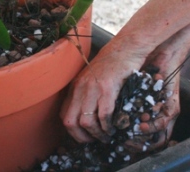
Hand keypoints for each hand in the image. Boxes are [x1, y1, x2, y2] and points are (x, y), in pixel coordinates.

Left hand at [61, 16, 189, 147]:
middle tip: (93, 141)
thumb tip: (87, 114)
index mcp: (75, 86)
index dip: (72, 130)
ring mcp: (92, 88)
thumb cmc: (111, 64)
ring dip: (96, 134)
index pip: (63, 115)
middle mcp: (80, 88)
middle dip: (81, 137)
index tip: (84, 136)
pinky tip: (113, 128)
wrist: (126, 48)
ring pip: (85, 122)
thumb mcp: (92, 78)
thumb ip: (86, 93)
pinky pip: (103, 114)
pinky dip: (107, 126)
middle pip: (70, 122)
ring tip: (106, 136)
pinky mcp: (107, 88)